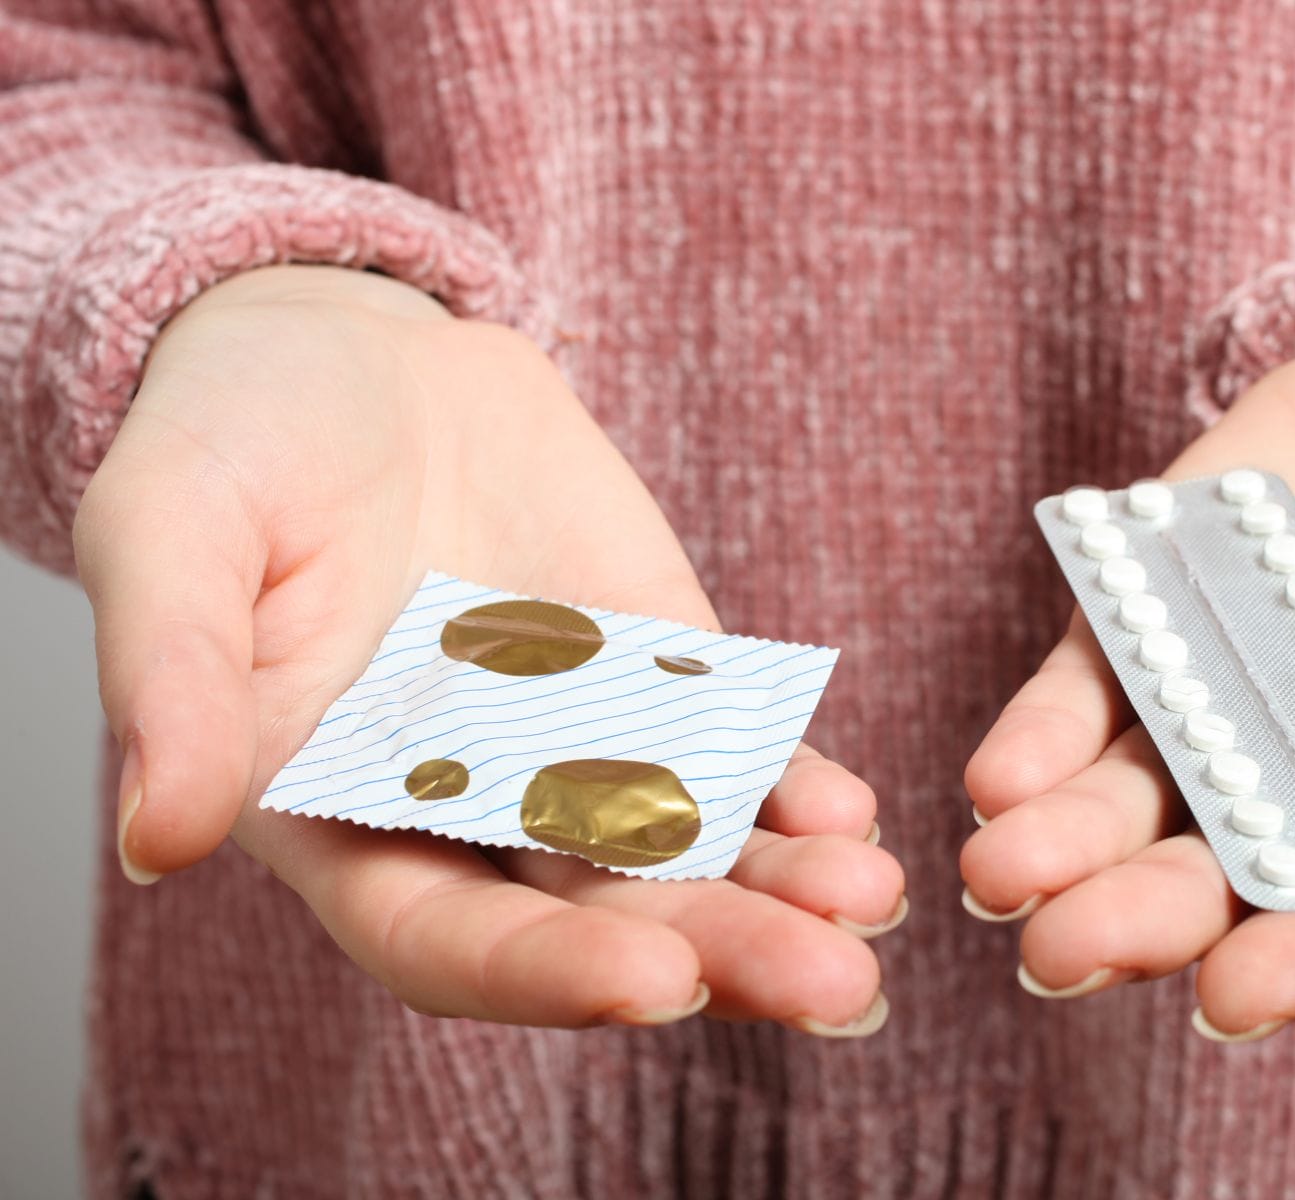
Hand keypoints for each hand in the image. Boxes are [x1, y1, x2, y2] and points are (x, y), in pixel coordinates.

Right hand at [74, 266, 902, 1033]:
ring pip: (683, 851)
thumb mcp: (170, 532)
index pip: (445, 939)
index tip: (656, 981)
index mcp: (343, 817)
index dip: (545, 971)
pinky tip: (852, 814)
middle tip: (832, 984)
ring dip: (781, 890)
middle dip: (715, 953)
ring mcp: (574, 745)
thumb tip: (160, 836)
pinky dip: (792, 789)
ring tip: (870, 899)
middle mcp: (471, 812)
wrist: (353, 356)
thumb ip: (176, 680)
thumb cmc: (232, 442)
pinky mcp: (653, 674)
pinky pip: (730, 751)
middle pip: (599, 918)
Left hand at [961, 325, 1294, 1037]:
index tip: (1231, 995)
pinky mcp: (1149, 623)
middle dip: (1144, 915)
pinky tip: (994, 781)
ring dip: (1064, 850)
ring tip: (996, 875)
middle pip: (1228, 873)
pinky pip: (1086, 695)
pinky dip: (1039, 741)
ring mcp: (1224, 700)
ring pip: (1136, 802)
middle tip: (1058, 951)